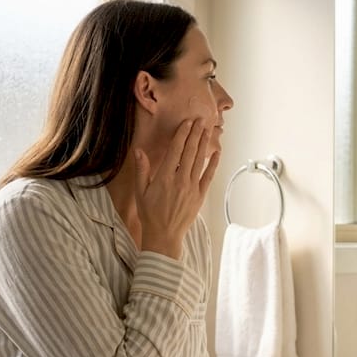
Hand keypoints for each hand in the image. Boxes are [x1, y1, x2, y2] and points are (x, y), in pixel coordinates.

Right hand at [133, 119, 221, 259]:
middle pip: (190, 152)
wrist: (164, 236)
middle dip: (195, 134)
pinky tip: (217, 153)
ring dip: (204, 144)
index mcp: (165, 177)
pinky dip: (213, 164)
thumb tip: (139, 151)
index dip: (182, 134)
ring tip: (207, 130)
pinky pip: (208, 176)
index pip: (176, 150)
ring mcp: (192, 187)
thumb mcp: (141, 192)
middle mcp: (181, 180)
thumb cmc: (150, 214)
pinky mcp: (200, 196)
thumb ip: (142, 170)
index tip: (187, 123)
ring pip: (200, 161)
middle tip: (200, 120)